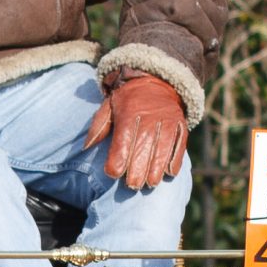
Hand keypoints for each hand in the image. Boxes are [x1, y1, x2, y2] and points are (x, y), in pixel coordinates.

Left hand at [80, 74, 188, 190]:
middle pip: (143, 146)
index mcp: (129, 112)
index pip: (123, 138)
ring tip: (151, 184)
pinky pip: (180, 142)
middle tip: (132, 186)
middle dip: (138, 169)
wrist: (155, 80)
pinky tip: (170, 173)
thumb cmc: (126, 100)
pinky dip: (176, 158)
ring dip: (157, 168)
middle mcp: (149, 116)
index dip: (118, 158)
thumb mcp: (109, 106)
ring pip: (163, 147)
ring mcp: (167, 120)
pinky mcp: (180, 123)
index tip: (113, 174)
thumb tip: (86, 146)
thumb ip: (99, 126)